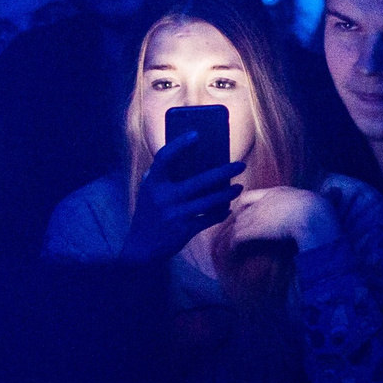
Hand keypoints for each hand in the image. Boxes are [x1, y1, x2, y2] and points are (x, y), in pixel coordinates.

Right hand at [119, 132, 244, 262]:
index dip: (179, 145)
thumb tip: (187, 156)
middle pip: (199, 181)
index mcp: (153, 183)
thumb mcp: (148, 192)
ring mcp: (175, 215)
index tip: (196, 134)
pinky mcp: (183, 230)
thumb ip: (160, 175)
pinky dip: (220, 213)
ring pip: (209, 201)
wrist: (141, 247)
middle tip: (241, 165)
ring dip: (227, 194)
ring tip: (239, 187)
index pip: (164, 158)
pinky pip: (208, 219)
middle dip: (224, 172)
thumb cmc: (149, 213)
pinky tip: (228, 208)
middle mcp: (163, 197)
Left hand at [228, 186, 338, 251]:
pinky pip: (238, 238)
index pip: (253, 195)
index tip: (242, 211)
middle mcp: (264, 201)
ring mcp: (257, 214)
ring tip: (233, 246)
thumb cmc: (321, 209)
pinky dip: (234, 246)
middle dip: (238, 221)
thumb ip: (327, 195)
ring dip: (234, 235)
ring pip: (238, 224)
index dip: (246, 204)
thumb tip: (338, 190)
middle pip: (242, 210)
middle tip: (235, 232)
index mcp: (279, 192)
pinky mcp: (253, 229)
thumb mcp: (323, 198)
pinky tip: (234, 252)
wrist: (313, 217)